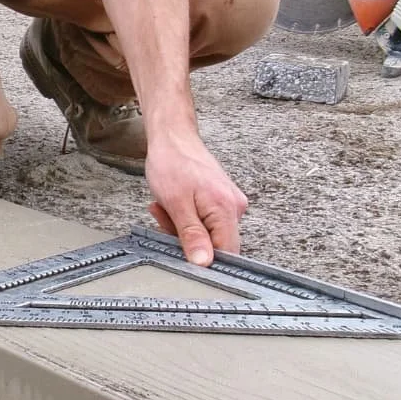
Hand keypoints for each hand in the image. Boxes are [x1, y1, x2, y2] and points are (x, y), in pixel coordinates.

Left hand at [144, 133, 248, 265]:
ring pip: (208, 233)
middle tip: (165, 218)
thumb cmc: (172, 162)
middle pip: (216, 244)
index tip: (181, 252)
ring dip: (183, 227)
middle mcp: (235, 207)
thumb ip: (191, 235)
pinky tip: (173, 205)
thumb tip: (203, 263)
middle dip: (187, 239)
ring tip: (166, 207)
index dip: (203, 260)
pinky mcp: (222, 201)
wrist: (173, 136)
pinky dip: (187, 218)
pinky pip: (206, 221)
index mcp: (227, 209)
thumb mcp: (175, 203)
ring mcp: (230, 203)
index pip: (227, 254)